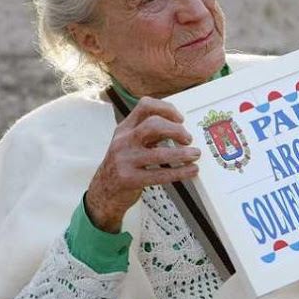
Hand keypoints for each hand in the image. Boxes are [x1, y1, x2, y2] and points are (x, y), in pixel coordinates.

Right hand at [86, 97, 200, 232]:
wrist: (103, 192)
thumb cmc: (123, 166)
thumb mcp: (130, 143)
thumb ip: (149, 134)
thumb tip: (179, 128)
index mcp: (124, 128)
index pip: (145, 106)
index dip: (166, 108)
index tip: (180, 118)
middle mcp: (123, 141)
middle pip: (153, 125)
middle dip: (176, 130)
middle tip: (188, 138)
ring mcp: (125, 160)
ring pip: (159, 153)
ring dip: (182, 154)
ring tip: (195, 154)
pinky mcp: (130, 179)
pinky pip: (160, 175)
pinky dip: (180, 172)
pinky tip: (191, 170)